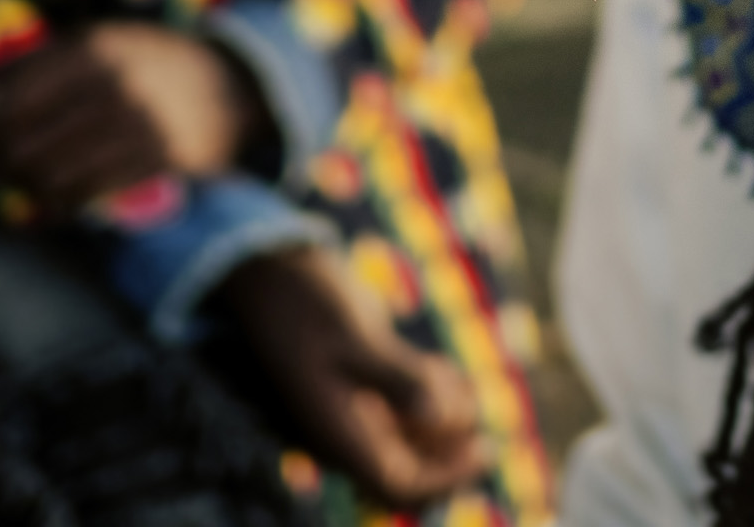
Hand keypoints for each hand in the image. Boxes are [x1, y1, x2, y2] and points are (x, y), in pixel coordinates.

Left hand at [0, 22, 265, 214]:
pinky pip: (83, 194)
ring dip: (22, 187)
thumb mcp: (93, 46)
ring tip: (21, 182)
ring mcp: (139, 123)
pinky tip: (53, 196)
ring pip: (47, 176)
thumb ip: (27, 74)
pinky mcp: (158, 158)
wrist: (233, 83)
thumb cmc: (146, 63)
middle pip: (19, 144)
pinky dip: (55, 203)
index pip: (5, 102)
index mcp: (91, 48)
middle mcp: (113, 82)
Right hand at [217, 244, 490, 508]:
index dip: (443, 477)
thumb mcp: (355, 337)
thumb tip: (444, 419)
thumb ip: (398, 378)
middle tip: (485, 433)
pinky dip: (425, 389)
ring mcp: (347, 401)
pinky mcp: (354, 374)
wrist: (268, 270)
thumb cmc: (307, 302)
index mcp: (337, 431)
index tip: (485, 449)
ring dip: (439, 420)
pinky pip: (395, 400)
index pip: (395, 483)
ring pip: (403, 432)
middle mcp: (342, 426)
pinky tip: (444, 370)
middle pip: (403, 466)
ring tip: (466, 392)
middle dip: (447, 454)